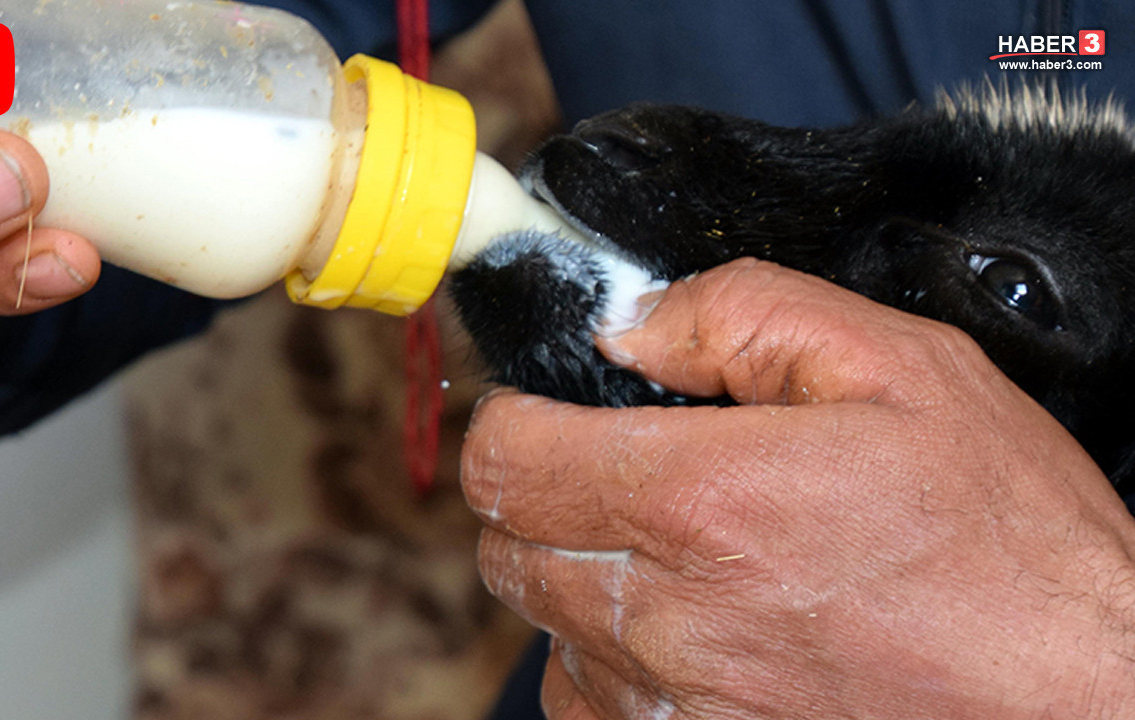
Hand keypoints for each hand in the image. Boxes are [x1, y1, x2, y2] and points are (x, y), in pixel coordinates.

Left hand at [462, 259, 1134, 719]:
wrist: (1082, 698)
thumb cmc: (1007, 548)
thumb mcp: (897, 367)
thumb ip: (740, 315)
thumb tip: (631, 324)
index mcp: (703, 500)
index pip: (507, 458)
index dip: (519, 419)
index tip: (550, 411)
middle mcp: (670, 617)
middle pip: (509, 545)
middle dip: (546, 494)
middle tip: (624, 472)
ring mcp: (676, 705)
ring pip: (545, 626)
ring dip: (583, 578)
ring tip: (684, 555)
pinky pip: (591, 703)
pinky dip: (614, 660)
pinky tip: (693, 629)